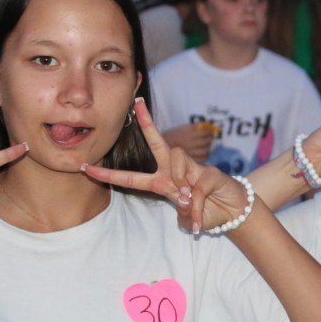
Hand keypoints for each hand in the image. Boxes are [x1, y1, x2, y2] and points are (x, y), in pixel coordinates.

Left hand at [83, 99, 249, 232]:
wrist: (233, 213)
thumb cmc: (208, 213)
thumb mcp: (188, 218)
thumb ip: (183, 212)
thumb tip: (183, 201)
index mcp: (162, 183)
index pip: (131, 177)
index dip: (109, 174)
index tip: (86, 167)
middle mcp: (175, 171)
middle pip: (158, 142)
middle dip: (146, 122)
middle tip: (136, 103)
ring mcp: (193, 168)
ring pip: (175, 161)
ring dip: (179, 185)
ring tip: (188, 202)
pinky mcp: (209, 172)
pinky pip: (195, 186)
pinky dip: (196, 205)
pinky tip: (199, 218)